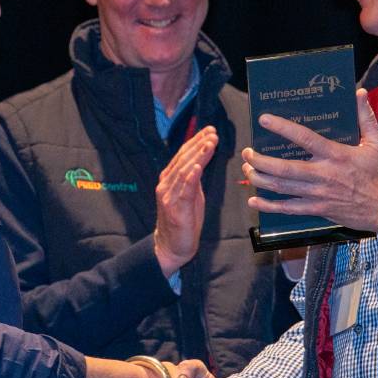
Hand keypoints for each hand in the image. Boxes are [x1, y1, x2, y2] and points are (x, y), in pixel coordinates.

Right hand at [154, 126, 218, 276]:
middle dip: (199, 145)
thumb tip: (202, 161)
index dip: (195, 142)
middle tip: (212, 133)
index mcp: (168, 180)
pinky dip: (191, 177)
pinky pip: (184, 191)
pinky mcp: (176, 210)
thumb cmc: (182, 221)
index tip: (209, 131)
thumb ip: (193, 179)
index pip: (182, 156)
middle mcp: (165, 185)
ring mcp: (169, 197)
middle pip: (183, 160)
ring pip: (184, 172)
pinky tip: (198, 167)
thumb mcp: (190, 195)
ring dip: (198, 156)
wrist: (171, 247)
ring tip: (210, 143)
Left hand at [242, 88, 377, 231]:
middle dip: (260, 160)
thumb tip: (359, 93)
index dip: (282, 128)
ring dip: (260, 179)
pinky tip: (254, 200)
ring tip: (247, 170)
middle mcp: (323, 175)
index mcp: (336, 155)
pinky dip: (269, 206)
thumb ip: (365, 117)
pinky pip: (289, 209)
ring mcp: (318, 194)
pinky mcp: (318, 210)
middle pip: (283, 168)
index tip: (264, 120)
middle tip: (247, 152)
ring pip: (282, 188)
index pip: (304, 138)